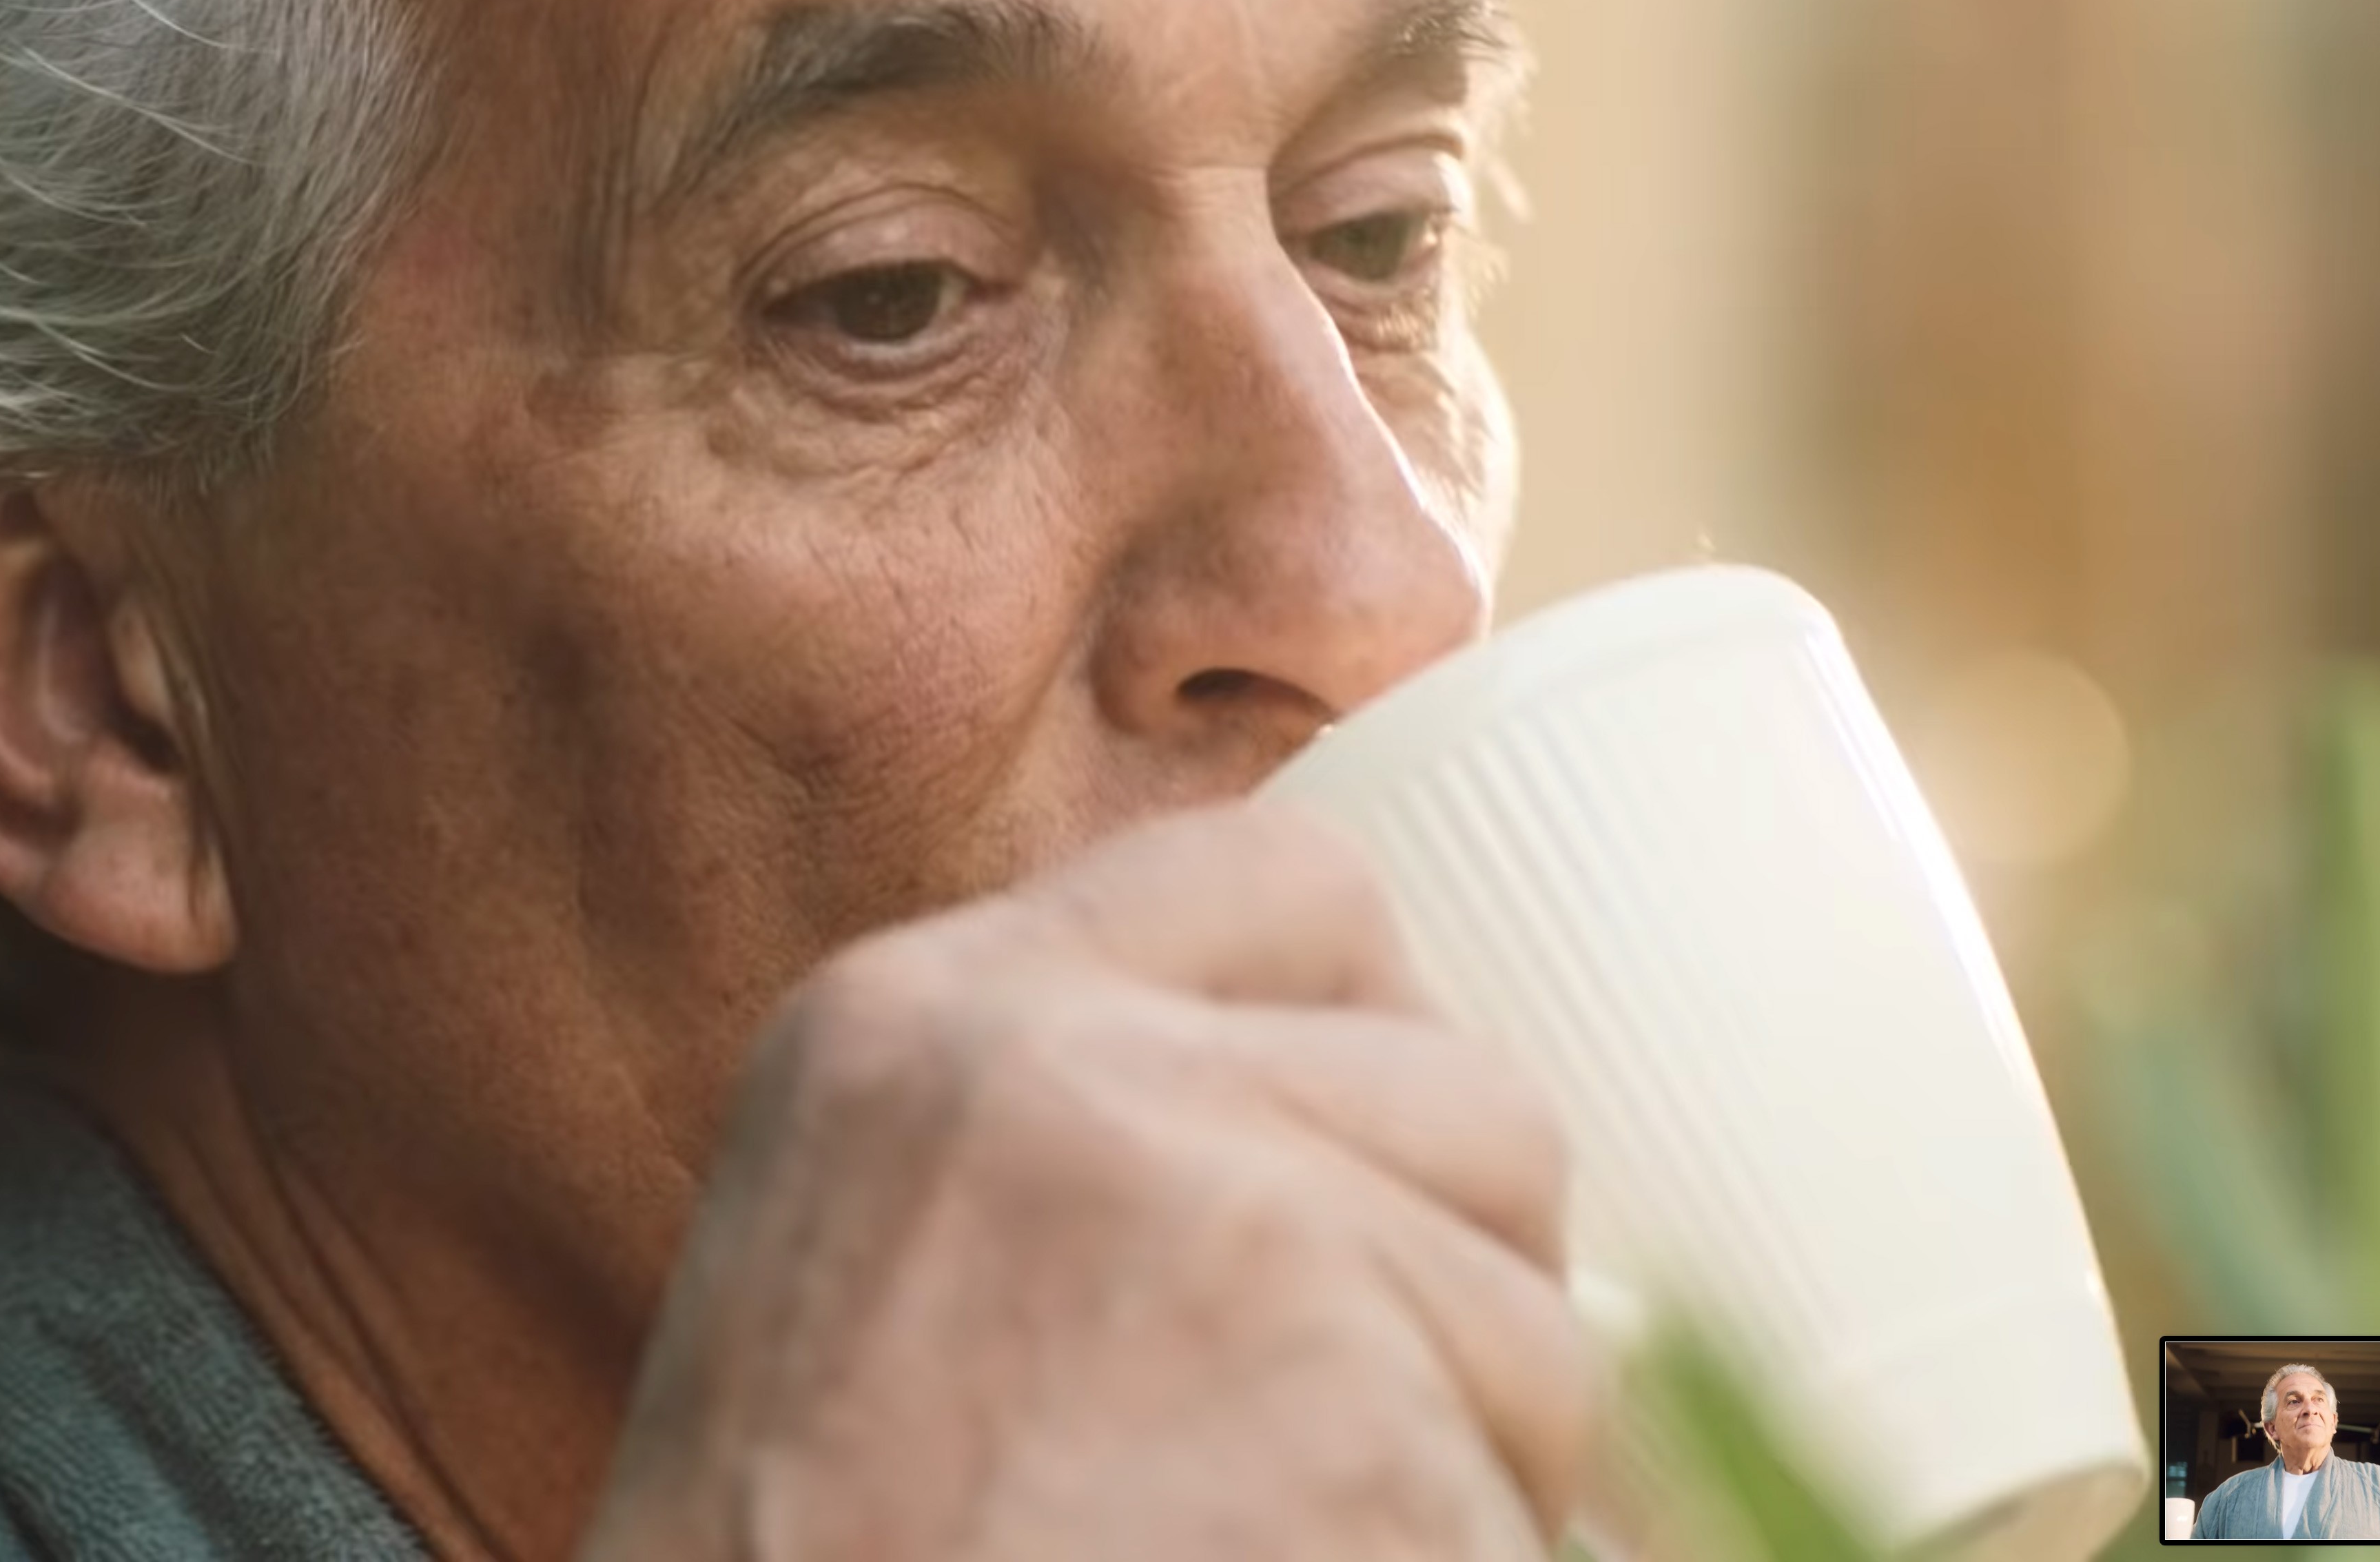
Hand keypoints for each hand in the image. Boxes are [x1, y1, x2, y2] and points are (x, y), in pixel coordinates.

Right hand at [580, 804, 1594, 1559]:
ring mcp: (1225, 1234)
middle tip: (1365, 1430)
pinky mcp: (1358, 1425)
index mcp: (917, 1026)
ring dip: (1479, 1460)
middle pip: (1463, 1092)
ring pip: (1532, 1318)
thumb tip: (1325, 1112)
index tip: (1381, 1167)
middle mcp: (1065, 1080)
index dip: (1381, 1026)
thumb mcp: (847, 1266)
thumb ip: (1048, 1141)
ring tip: (1294, 1544)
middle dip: (1462, 1271)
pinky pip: (1528, 1496)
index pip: (1278, 883)